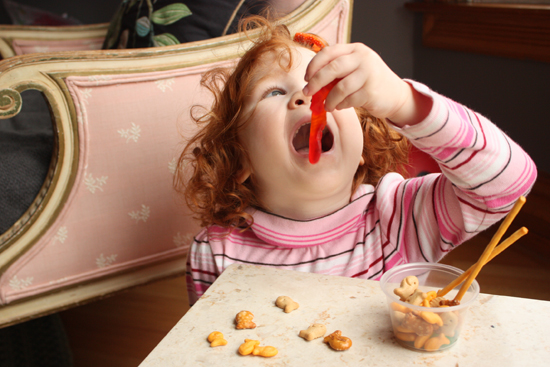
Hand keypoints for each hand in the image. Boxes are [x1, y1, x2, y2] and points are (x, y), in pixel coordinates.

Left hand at [303, 43, 430, 125]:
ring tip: (326, 106)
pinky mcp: (371, 92)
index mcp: (355, 49)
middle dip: (316, 82)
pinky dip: (340, 105)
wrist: (396, 95)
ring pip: (340, 88)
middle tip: (307, 93)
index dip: (313, 65)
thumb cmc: (369, 82)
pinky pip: (348, 100)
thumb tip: (311, 83)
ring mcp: (368, 74)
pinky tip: (340, 106)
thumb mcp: (355, 68)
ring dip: (328, 99)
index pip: (328, 52)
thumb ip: (337, 70)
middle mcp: (363, 58)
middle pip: (332, 68)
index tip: (306, 78)